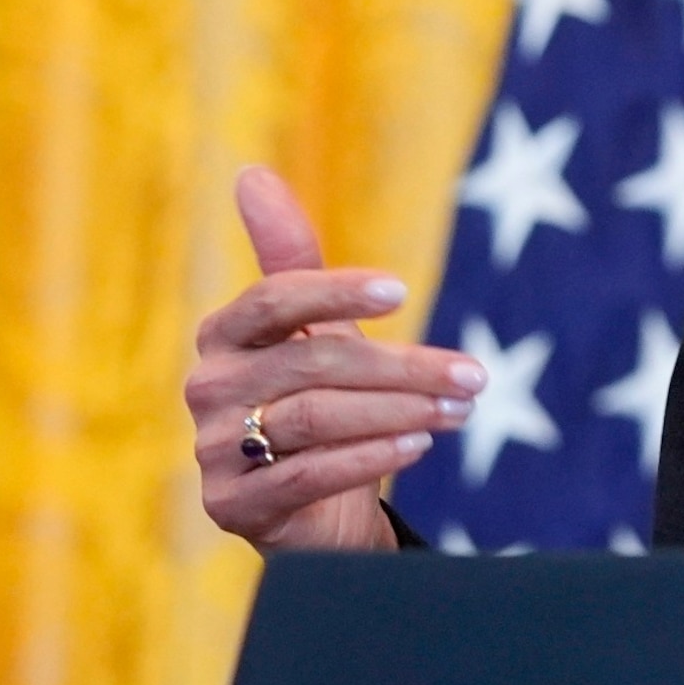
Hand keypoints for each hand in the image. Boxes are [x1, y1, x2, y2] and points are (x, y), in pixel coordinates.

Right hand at [184, 166, 483, 553]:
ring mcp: (213, 450)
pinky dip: (370, 456)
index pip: (273, 298)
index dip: (336, 291)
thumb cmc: (320, 404)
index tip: (403, 291)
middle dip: (403, 367)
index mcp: (224, 335)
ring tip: (461, 409)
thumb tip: (250, 173)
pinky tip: (419, 446)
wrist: (314, 511)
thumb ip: (291, 259)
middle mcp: (208, 388)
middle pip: (311, 363)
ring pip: (315, 418)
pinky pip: (306, 474)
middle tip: (474, 375)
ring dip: (400, 411)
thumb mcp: (313, 331)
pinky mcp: (231, 506)